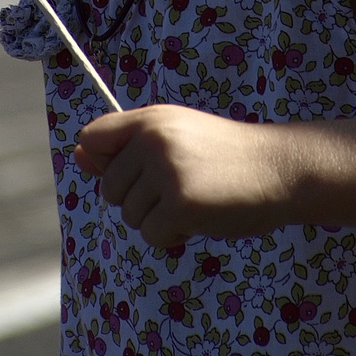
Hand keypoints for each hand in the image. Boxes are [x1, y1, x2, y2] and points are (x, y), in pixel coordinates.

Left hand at [75, 104, 294, 248]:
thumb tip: (77, 154)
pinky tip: (198, 221)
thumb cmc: (225, 157)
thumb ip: (127, 148)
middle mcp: (152, 139)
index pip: (93, 136)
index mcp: (150, 118)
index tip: (133, 174)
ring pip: (129, 215)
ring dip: (157, 220)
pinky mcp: (180, 203)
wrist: (277, 169)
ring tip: (193, 203)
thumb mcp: (175, 138)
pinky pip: (151, 235)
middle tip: (177, 192)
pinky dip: (171, 237)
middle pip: (109, 188)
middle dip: (137, 201)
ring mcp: (166, 171)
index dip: (103, 163)